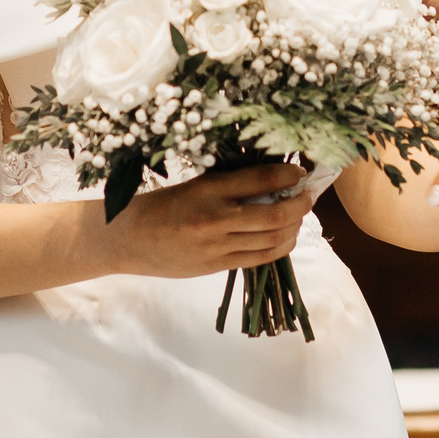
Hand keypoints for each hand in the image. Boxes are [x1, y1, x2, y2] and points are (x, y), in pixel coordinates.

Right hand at [97, 163, 314, 280]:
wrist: (129, 239)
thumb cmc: (162, 205)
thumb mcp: (194, 185)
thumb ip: (229, 183)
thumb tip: (271, 177)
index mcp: (208, 189)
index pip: (260, 178)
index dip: (288, 174)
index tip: (300, 171)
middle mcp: (215, 218)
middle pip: (276, 213)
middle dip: (300, 203)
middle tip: (309, 195)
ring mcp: (217, 246)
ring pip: (273, 238)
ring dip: (294, 226)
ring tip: (299, 215)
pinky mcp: (217, 266)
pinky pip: (260, 258)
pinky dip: (280, 246)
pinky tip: (286, 237)